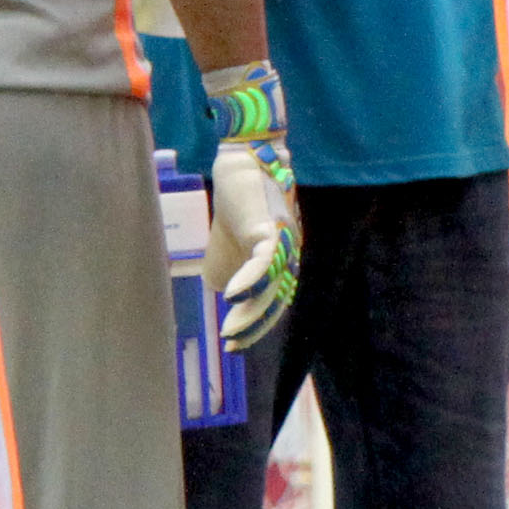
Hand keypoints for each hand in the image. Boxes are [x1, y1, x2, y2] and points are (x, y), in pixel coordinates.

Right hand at [207, 129, 300, 349]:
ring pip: (273, 285)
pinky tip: (232, 297)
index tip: (233, 347)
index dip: (254, 326)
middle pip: (276, 299)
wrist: (240, 162)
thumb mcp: (226, 248)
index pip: (271, 302)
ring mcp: (282, 242)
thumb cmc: (235, 204)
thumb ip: (227, 272)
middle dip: (254, 325)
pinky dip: (250, 281)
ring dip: (252, 312)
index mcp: (278, 262)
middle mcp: (286, 255)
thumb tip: (221, 293)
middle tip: (232, 345)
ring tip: (230, 331)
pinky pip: (265, 261)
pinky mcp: (271, 228)